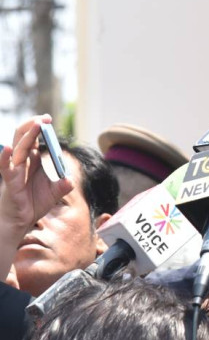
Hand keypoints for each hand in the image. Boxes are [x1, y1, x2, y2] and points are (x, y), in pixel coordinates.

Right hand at [0, 115, 73, 235]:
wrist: (21, 221)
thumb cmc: (34, 203)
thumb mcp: (55, 193)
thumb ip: (64, 185)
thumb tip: (70, 180)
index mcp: (32, 160)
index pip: (33, 138)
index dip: (40, 128)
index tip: (49, 118)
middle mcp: (22, 162)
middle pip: (24, 137)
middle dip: (34, 125)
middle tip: (46, 118)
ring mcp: (14, 170)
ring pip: (18, 148)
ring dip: (27, 136)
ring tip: (37, 125)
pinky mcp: (10, 181)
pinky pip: (5, 167)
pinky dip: (5, 157)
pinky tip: (8, 149)